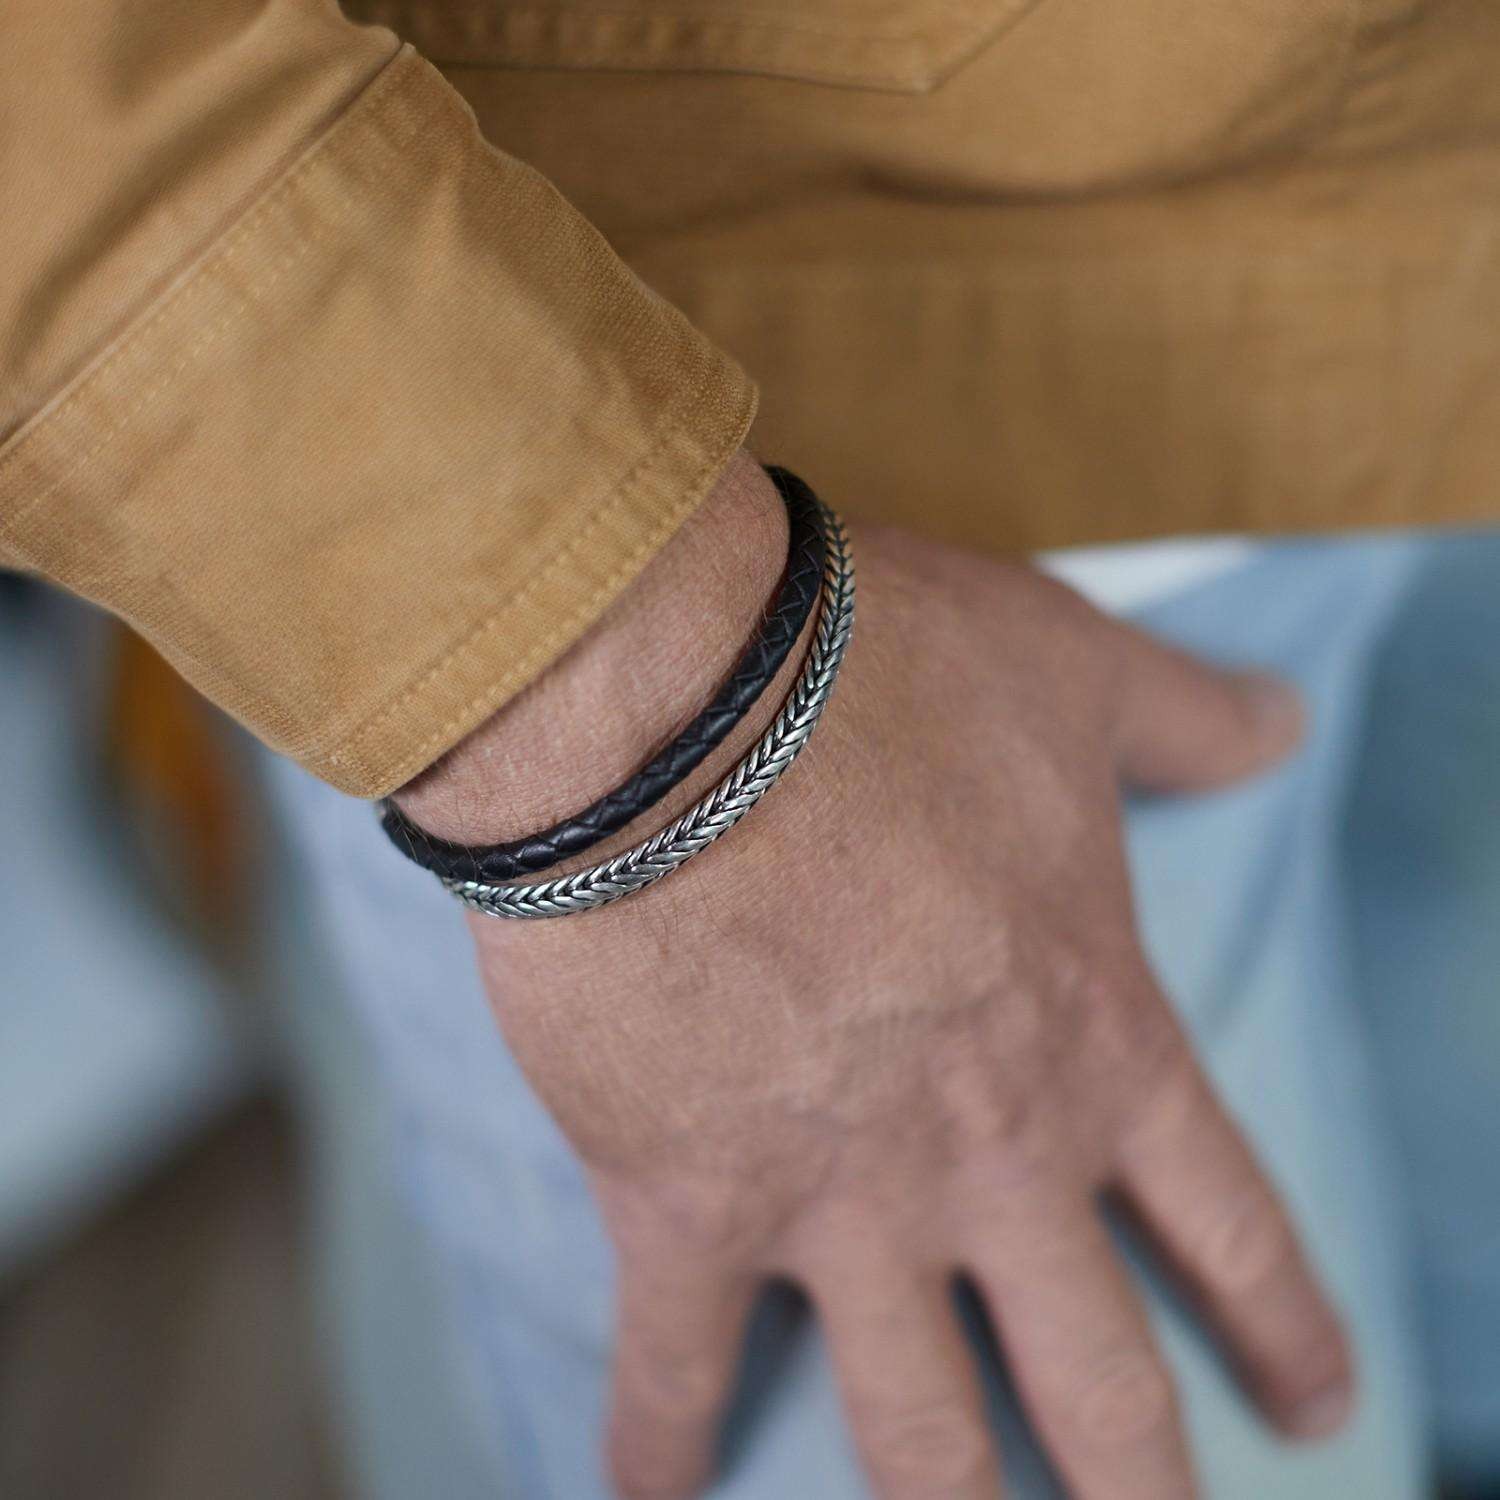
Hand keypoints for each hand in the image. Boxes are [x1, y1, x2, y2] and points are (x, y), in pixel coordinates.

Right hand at [395, 455, 1352, 1499]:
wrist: (679, 710)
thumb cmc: (886, 680)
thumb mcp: (1069, 671)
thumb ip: (1183, 717)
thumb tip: (1282, 721)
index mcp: (1093, 1042)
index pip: (1226, 1227)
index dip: (1282, 1329)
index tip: (1315, 1411)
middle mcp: (986, 1158)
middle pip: (1098, 1385)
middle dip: (1144, 1488)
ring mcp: (837, 1200)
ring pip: (918, 1430)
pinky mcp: (684, 1202)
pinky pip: (674, 1364)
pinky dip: (663, 1447)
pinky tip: (653, 1496)